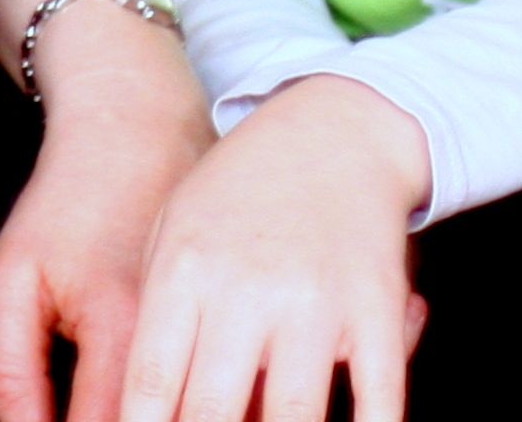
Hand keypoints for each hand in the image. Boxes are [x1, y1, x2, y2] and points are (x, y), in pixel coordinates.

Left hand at [0, 2, 212, 421]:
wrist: (139, 130)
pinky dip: (218, 407)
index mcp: (120, 331)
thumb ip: (11, 373)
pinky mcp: (256, 329)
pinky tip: (190, 401)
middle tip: (106, 408)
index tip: (63, 421)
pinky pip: (246, 398)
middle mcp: (187, 340)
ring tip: (154, 403)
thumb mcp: (11, 280)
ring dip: (183, 416)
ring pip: (222, 418)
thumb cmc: (69, 205)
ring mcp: (234, 333)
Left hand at [114, 76, 429, 421]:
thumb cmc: (239, 190)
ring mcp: (316, 302)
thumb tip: (143, 403)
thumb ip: (159, 315)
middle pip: (213, 411)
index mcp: (185, 269)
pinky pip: (378, 401)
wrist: (332, 129)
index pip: (150, 379)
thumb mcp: (174, 230)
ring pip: (294, 419)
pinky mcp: (377, 311)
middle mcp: (247, 288)